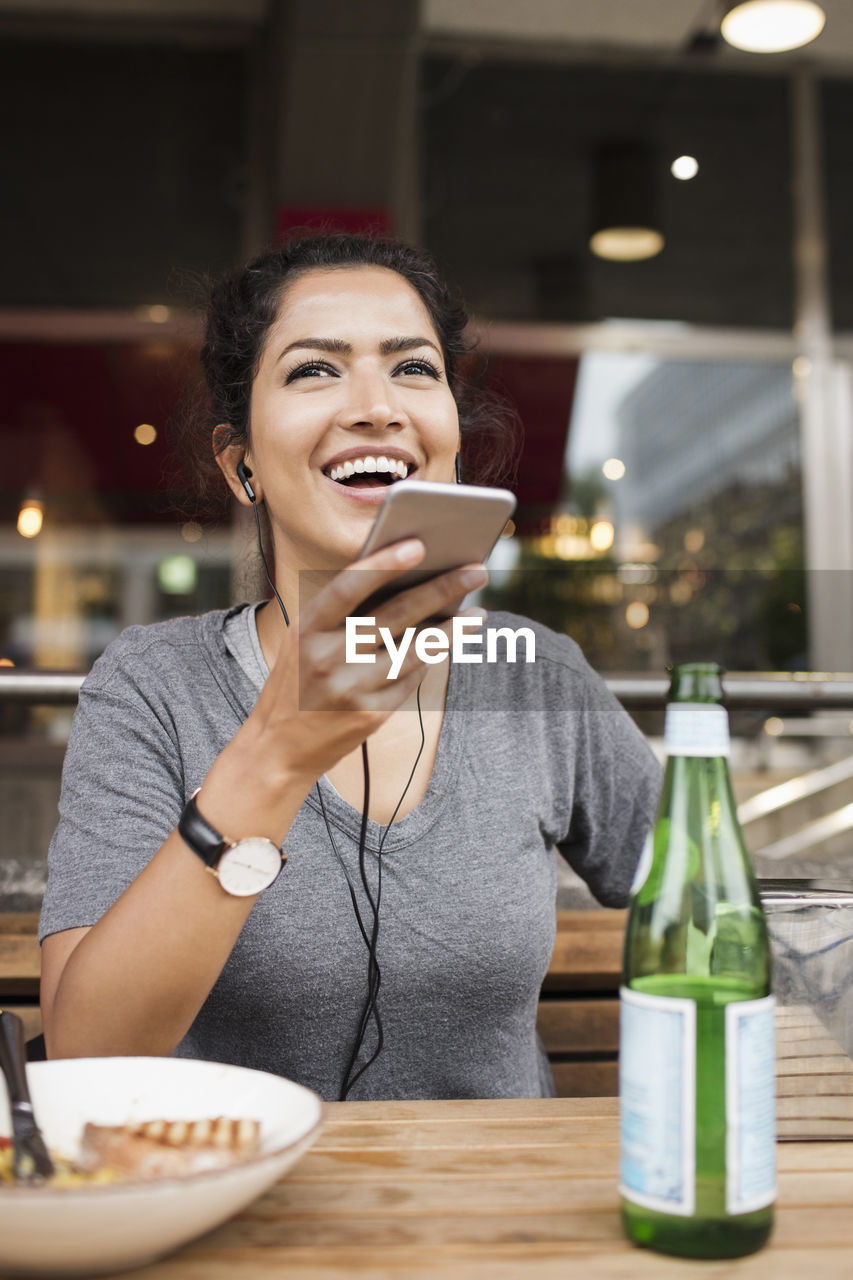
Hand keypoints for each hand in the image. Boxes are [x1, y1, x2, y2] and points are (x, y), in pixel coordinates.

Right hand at [235, 539, 487, 789]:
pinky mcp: (371, 716)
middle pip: (396, 615)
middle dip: (443, 589)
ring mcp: (351, 689)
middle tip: (477, 571)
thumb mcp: (303, 642)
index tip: (419, 544)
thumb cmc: (297, 681)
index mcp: (306, 629)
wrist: (278, 749)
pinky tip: (442, 649)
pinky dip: (426, 661)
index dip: (383, 564)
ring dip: (453, 630)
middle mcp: (328, 657)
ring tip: (478, 614)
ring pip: (416, 650)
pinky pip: (410, 679)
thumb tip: (405, 581)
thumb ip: (341, 615)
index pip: (349, 587)